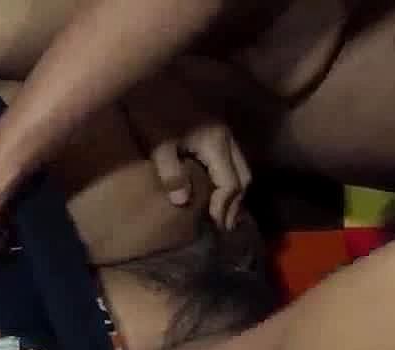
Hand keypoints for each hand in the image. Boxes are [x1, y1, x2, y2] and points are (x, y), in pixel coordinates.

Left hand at [123, 66, 251, 230]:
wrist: (150, 77)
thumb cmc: (151, 110)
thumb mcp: (158, 145)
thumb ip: (172, 174)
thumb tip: (183, 202)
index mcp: (216, 144)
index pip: (230, 184)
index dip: (224, 207)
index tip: (214, 226)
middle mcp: (228, 138)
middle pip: (243, 177)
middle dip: (235, 203)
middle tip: (224, 226)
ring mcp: (224, 131)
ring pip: (241, 167)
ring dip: (234, 191)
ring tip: (223, 212)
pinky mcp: (216, 127)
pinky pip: (232, 158)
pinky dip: (229, 176)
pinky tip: (216, 187)